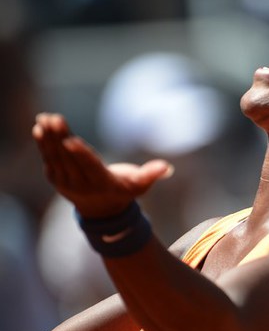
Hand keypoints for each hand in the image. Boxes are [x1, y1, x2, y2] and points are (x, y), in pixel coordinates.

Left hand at [32, 113, 173, 217]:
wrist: (101, 211)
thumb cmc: (124, 191)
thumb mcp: (140, 186)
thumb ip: (151, 175)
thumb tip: (167, 167)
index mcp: (102, 184)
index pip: (90, 167)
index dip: (80, 153)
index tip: (69, 140)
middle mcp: (81, 185)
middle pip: (69, 158)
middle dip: (60, 138)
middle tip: (54, 118)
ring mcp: (65, 182)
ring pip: (56, 157)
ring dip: (49, 137)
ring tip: (44, 118)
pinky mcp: (55, 178)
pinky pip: (48, 158)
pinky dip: (43, 143)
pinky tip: (39, 127)